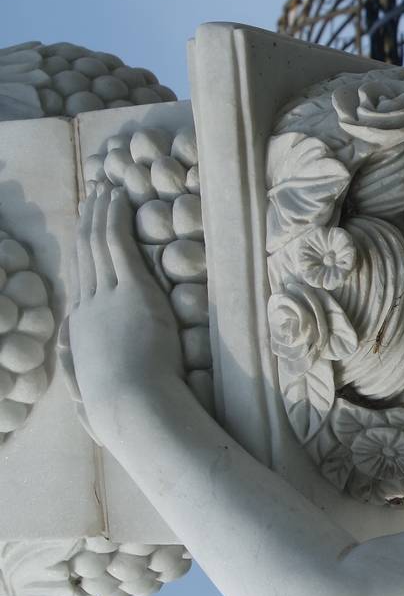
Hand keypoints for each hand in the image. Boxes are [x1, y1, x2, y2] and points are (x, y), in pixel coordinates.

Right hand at [67, 186, 183, 445]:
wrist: (131, 405)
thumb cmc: (122, 408)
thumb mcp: (98, 391)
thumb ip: (90, 376)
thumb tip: (83, 380)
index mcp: (81, 329)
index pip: (80, 279)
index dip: (81, 251)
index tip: (84, 230)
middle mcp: (88, 306)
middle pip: (85, 254)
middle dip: (88, 221)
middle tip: (92, 196)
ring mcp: (107, 297)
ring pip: (99, 244)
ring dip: (102, 213)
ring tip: (106, 188)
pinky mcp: (132, 291)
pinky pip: (118, 245)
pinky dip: (116, 219)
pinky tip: (118, 199)